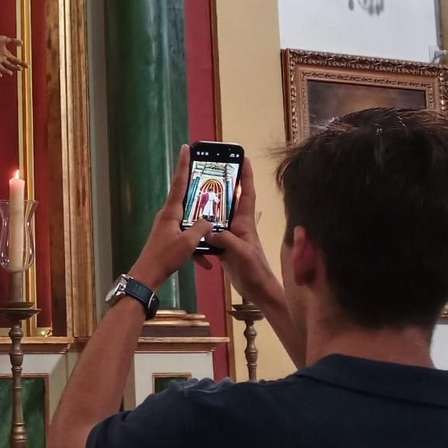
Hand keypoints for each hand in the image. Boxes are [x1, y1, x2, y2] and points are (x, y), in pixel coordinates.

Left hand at [0, 33, 25, 76]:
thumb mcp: (4, 39)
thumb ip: (13, 41)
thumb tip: (22, 42)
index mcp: (6, 54)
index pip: (15, 60)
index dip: (21, 63)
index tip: (27, 66)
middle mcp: (1, 59)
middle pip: (10, 65)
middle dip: (15, 67)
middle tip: (20, 69)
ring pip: (2, 68)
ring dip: (6, 71)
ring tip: (11, 72)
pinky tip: (0, 75)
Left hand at [127, 145, 214, 286]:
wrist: (147, 276)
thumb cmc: (165, 257)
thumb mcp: (188, 242)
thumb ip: (202, 228)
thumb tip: (209, 220)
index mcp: (171, 211)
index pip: (179, 182)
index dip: (183, 164)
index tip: (185, 147)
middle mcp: (167, 215)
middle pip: (185, 198)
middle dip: (198, 191)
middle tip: (209, 179)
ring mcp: (167, 227)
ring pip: (189, 221)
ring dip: (201, 228)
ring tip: (215, 229)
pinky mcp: (168, 239)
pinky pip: (186, 237)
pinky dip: (196, 247)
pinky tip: (207, 262)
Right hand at [203, 157, 278, 300]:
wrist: (257, 290)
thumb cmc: (255, 269)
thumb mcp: (242, 253)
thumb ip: (226, 239)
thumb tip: (206, 230)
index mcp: (245, 222)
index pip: (247, 193)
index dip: (246, 175)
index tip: (243, 157)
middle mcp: (237, 225)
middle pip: (229, 200)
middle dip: (222, 184)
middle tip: (208, 170)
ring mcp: (229, 236)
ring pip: (217, 216)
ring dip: (207, 206)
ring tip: (193, 194)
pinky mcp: (222, 247)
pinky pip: (209, 234)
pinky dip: (200, 230)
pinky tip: (189, 228)